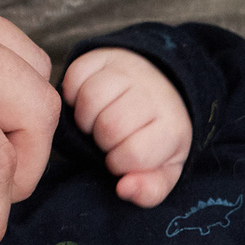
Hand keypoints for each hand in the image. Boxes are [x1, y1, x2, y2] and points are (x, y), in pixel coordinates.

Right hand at [62, 47, 191, 206]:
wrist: (162, 86)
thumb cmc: (156, 136)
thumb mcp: (163, 169)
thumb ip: (149, 190)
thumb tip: (124, 189)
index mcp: (172, 126)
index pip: (133, 154)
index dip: (119, 163)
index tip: (122, 158)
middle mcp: (153, 92)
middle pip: (109, 126)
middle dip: (102, 141)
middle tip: (109, 140)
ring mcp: (129, 69)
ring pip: (90, 98)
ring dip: (85, 118)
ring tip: (96, 122)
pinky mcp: (104, 54)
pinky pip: (74, 75)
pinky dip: (73, 94)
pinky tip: (86, 102)